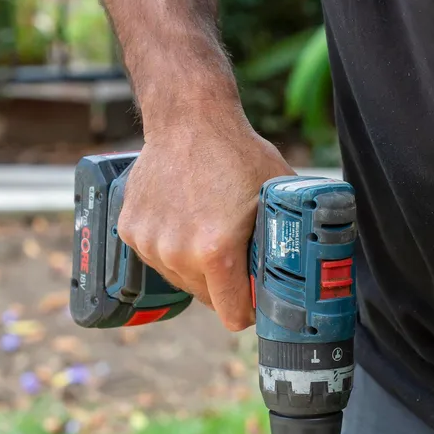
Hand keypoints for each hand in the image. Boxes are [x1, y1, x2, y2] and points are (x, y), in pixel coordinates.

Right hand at [117, 104, 293, 330]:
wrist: (188, 119)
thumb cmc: (237, 154)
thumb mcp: (277, 198)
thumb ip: (285, 242)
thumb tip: (303, 274)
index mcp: (215, 251)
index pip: (232, 315)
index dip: (249, 309)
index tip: (255, 297)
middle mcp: (177, 253)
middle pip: (207, 298)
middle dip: (225, 284)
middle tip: (237, 252)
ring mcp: (150, 243)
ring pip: (182, 279)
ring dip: (197, 266)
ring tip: (210, 229)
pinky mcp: (130, 231)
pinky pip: (159, 258)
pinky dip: (173, 247)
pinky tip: (185, 217)